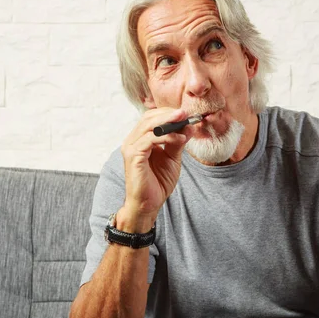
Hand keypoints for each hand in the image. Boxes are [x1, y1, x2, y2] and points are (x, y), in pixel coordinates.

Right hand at [119, 108, 193, 231]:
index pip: (151, 118)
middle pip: (149, 118)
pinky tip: (179, 139)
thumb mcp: (172, 159)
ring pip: (148, 125)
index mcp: (139, 139)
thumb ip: (177, 142)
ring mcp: (130, 147)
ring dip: (168, 122)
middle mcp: (132, 141)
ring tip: (184, 121)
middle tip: (185, 112)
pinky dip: (166, 136)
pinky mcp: (133, 156)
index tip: (186, 113)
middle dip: (168, 114)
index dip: (168, 113)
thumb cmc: (157, 183)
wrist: (148, 205)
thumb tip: (188, 127)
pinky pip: (150, 140)